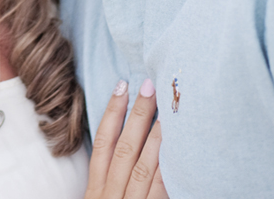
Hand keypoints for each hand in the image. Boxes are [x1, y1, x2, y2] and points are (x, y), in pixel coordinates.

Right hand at [84, 79, 166, 198]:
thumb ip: (114, 182)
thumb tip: (128, 145)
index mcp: (96, 190)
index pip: (102, 144)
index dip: (111, 113)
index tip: (122, 86)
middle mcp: (109, 194)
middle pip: (123, 148)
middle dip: (137, 115)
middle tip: (149, 86)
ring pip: (142, 165)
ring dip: (155, 136)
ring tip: (167, 111)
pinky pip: (158, 188)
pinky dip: (166, 168)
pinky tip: (176, 149)